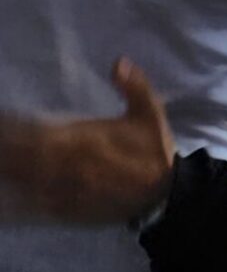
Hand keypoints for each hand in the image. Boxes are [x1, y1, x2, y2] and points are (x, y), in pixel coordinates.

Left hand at [0, 60, 174, 223]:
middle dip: (4, 150)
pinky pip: (33, 206)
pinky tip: (3, 200)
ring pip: (24, 180)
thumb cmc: (154, 152)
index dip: (12, 126)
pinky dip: (16, 202)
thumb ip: (135, 87)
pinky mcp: (67, 210)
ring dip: (6, 172)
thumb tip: (119, 61)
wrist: (165, 195)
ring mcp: (65, 189)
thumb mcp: (150, 114)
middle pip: (23, 156)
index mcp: (83, 139)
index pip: (37, 131)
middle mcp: (68, 165)